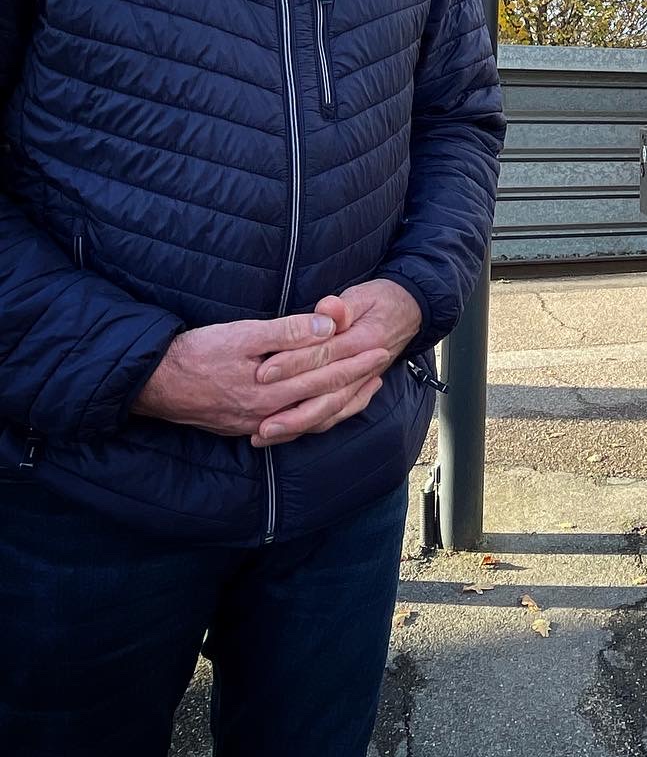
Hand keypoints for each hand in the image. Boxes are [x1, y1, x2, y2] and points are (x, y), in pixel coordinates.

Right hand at [132, 304, 390, 441]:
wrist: (152, 383)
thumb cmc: (197, 352)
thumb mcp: (242, 334)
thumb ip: (287, 332)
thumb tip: (327, 328)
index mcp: (270, 389)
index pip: (325, 373)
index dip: (355, 360)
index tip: (380, 348)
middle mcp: (268, 414)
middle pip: (324, 396)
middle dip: (357, 380)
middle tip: (383, 364)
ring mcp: (257, 424)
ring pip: (312, 417)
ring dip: (342, 402)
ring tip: (367, 388)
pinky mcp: (246, 428)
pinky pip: (292, 427)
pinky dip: (315, 417)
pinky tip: (325, 409)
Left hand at [251, 279, 422, 445]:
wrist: (411, 312)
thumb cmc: (381, 300)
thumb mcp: (362, 296)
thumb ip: (342, 307)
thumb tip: (328, 308)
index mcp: (364, 341)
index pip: (324, 355)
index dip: (293, 364)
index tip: (263, 372)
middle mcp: (366, 368)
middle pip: (326, 391)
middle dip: (291, 408)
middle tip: (260, 419)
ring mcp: (363, 382)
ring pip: (331, 409)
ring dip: (299, 424)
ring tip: (266, 433)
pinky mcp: (359, 389)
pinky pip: (338, 413)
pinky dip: (314, 424)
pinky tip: (289, 432)